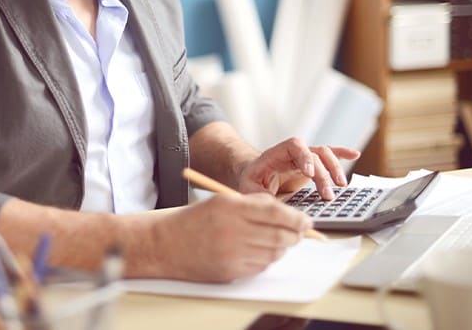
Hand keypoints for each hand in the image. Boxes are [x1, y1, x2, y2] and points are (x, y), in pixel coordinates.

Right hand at [153, 193, 312, 282]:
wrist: (165, 244)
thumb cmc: (194, 220)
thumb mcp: (222, 201)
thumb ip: (255, 204)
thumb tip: (287, 214)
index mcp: (231, 207)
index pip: (276, 212)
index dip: (296, 218)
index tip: (306, 220)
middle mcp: (232, 230)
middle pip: (279, 234)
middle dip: (295, 234)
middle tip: (300, 233)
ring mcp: (231, 253)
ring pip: (273, 252)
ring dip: (282, 247)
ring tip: (280, 241)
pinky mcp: (230, 271)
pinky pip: (261, 266)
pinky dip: (267, 259)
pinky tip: (262, 251)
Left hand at [237, 138, 360, 199]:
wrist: (253, 175)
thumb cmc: (250, 181)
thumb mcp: (249, 189)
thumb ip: (261, 197)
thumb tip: (277, 209)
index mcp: (276, 154)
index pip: (294, 146)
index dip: (304, 157)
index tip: (309, 174)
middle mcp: (293, 153)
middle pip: (314, 154)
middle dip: (323, 174)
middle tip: (328, 195)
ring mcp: (305, 158)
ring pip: (325, 155)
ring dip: (335, 167)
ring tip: (341, 186)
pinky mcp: (313, 166)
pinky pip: (329, 155)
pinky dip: (342, 154)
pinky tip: (354, 155)